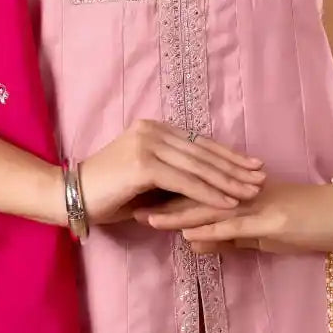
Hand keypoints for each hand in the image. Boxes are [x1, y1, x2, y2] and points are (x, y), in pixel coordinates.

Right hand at [78, 120, 265, 226]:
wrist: (71, 196)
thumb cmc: (107, 194)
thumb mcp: (145, 182)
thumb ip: (172, 178)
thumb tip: (205, 187)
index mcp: (154, 129)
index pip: (199, 142)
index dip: (227, 155)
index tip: (251, 165)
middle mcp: (152, 130)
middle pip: (203, 151)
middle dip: (235, 167)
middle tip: (261, 177)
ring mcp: (148, 144)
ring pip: (198, 166)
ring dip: (228, 181)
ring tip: (251, 192)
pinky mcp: (144, 164)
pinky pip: (185, 181)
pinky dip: (209, 193)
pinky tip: (228, 203)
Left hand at [134, 180, 332, 254]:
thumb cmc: (309, 223)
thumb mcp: (263, 234)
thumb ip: (229, 238)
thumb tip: (193, 243)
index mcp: (239, 193)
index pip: (195, 192)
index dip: (163, 196)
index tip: (132, 199)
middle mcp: (243, 194)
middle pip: (193, 195)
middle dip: (158, 202)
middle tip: (125, 203)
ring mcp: (257, 205)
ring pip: (208, 207)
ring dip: (175, 215)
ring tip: (145, 219)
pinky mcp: (272, 220)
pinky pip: (235, 225)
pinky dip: (209, 229)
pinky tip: (188, 234)